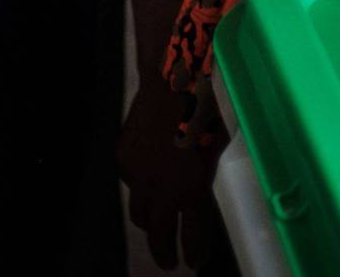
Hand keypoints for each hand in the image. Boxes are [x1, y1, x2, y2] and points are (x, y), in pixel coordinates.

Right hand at [118, 81, 222, 270]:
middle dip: (165, 253)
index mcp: (193, 188)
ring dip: (151, 223)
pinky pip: (131, 184)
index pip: (193, 235)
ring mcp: (138, 176)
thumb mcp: (216, 149)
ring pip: (140, 214)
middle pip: (159, 235)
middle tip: (169, 262)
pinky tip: (150, 173)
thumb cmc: (207, 109)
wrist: (172, 81)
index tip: (193, 263)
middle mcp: (163, 188)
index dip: (194, 253)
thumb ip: (204, 176)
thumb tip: (198, 191)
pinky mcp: (123, 161)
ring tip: (157, 226)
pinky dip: (141, 186)